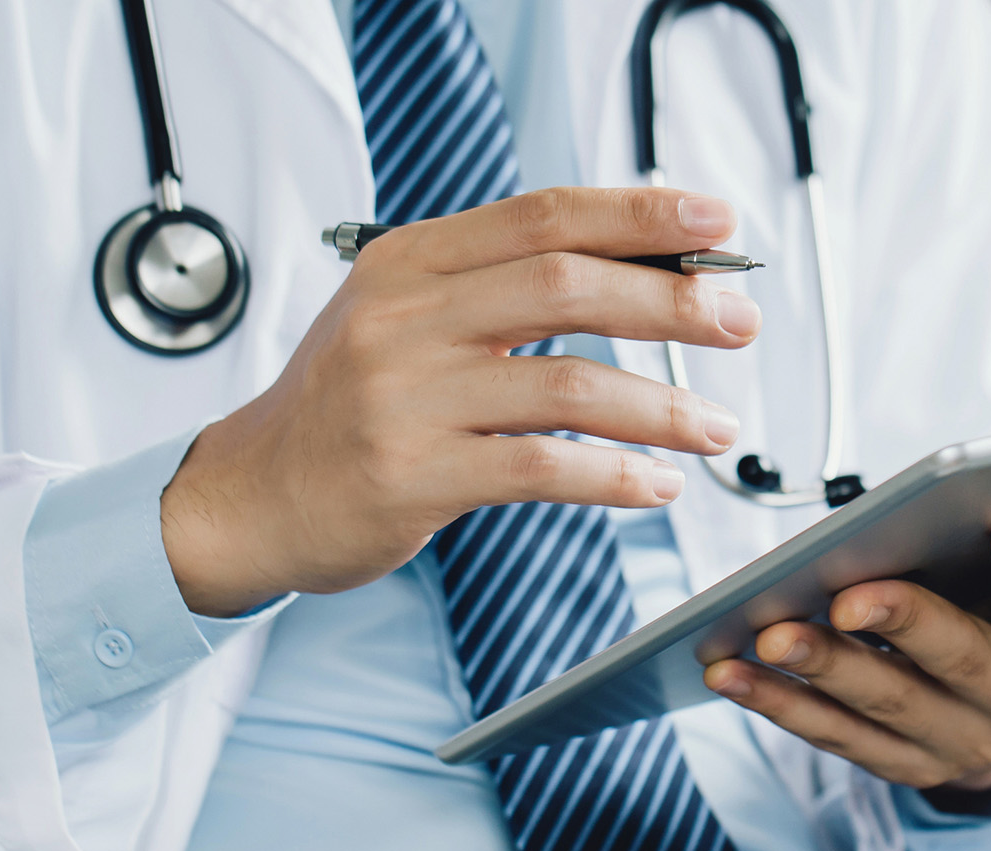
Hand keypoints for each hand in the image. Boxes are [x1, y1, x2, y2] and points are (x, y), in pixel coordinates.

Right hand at [161, 188, 756, 615]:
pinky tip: (657, 485)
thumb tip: (641, 268)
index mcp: (410, 261)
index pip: (544, 215)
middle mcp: (404, 318)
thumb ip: (498, 289)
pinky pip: (540, 468)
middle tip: (738, 320)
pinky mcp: (412, 476)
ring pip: (568, 383)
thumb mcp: (404, 317)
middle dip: (672, 299)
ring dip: (661, 406)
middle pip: (567, 284)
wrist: (251, 496)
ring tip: (716, 427)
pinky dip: (614, 476)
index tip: (717, 220)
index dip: (640, 213)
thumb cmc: (349, 408)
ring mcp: (406, 398)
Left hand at [701, 474, 990, 788]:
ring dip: (823, 669)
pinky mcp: (903, 767)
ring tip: (769, 629)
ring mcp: (962, 744)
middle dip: (904, 625)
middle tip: (850, 592)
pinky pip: (834, 739)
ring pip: (888, 706)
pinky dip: (780, 704)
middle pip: (964, 660)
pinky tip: (731, 667)